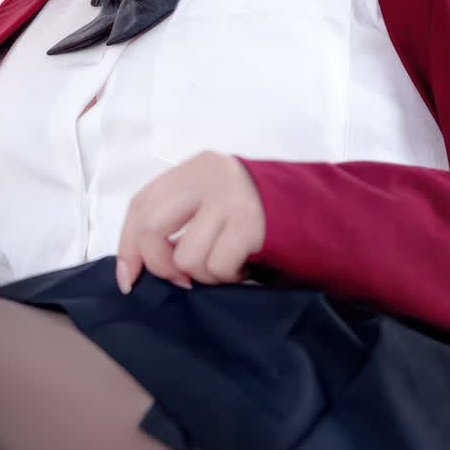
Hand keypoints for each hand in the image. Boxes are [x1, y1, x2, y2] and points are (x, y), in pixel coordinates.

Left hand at [115, 151, 266, 291]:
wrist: (321, 211)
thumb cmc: (260, 216)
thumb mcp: (216, 201)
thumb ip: (181, 218)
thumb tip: (137, 264)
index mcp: (195, 169)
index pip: (142, 205)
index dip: (128, 246)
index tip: (128, 278)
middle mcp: (209, 177)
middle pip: (151, 227)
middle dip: (160, 265)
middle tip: (182, 281)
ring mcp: (229, 198)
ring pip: (186, 258)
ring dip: (205, 275)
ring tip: (228, 264)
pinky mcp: (249, 224)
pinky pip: (217, 267)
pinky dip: (229, 277)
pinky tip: (245, 266)